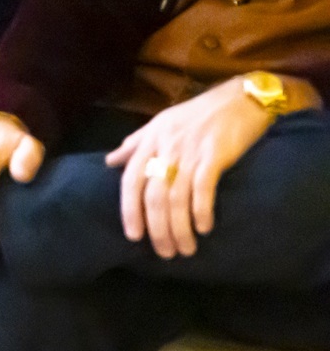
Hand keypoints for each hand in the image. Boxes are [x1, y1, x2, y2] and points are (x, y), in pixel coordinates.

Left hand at [106, 79, 277, 258]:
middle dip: (157, 228)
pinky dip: (201, 211)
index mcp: (149, 140)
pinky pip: (203, 188)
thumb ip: (134, 144)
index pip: (130, 180)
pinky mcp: (215, 155)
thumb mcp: (160, 124)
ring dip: (179, 228)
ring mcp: (189, 151)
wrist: (239, 98)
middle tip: (164, 252)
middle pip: (153, 194)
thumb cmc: (197, 114)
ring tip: (185, 249)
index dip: (129, 209)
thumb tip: (110, 161)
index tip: (133, 236)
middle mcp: (165, 147)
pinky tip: (203, 229)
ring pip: (176, 197)